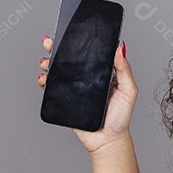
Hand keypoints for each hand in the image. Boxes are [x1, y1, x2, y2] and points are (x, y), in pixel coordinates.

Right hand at [38, 35, 135, 154]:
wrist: (107, 141)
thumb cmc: (120, 118)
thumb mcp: (128, 91)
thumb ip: (125, 70)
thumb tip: (120, 48)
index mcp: (102, 73)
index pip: (89, 53)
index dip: (79, 42)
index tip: (70, 31)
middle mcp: (87, 79)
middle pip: (70, 59)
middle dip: (57, 48)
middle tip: (50, 42)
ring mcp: (75, 89)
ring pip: (59, 72)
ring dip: (49, 64)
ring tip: (46, 62)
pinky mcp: (66, 100)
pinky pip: (53, 89)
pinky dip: (45, 82)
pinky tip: (43, 78)